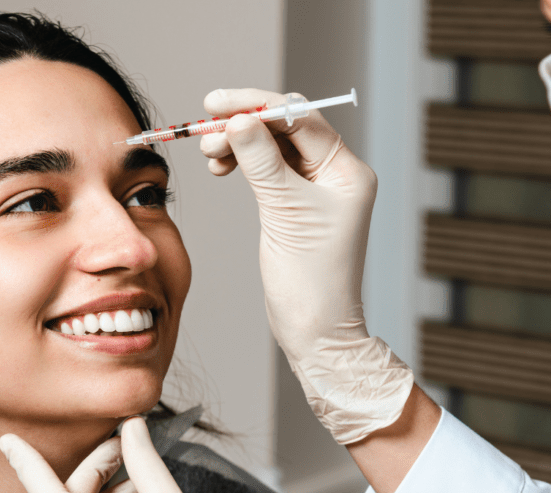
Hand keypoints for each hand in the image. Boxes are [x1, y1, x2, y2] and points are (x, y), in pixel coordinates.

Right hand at [200, 89, 412, 443]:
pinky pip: (265, 169)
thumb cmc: (312, 279)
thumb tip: (239, 121)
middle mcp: (334, 174)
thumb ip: (261, 162)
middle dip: (243, 124)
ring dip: (237, 143)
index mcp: (346, 170)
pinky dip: (241, 162)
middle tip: (204, 130)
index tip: (217, 104)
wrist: (315, 329)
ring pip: (270, 147)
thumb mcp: (285, 213)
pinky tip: (220, 166)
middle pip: (284, 129)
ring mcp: (314, 189)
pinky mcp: (294, 204)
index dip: (256, 106)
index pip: (299, 118)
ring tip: (208, 153)